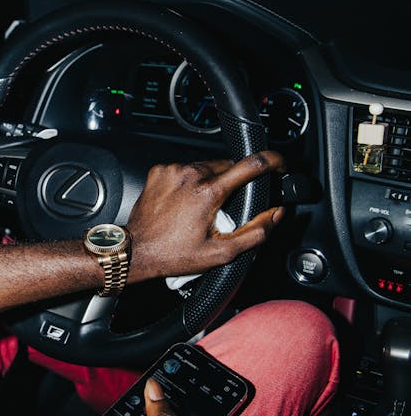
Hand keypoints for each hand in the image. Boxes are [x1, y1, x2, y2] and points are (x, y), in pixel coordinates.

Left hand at [127, 151, 285, 281]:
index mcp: (208, 192)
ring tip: (199, 209)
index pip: (251, 164)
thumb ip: (254, 233)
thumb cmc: (172, 254)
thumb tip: (275, 215)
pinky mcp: (160, 171)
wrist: (136, 251)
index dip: (272, 162)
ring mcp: (173, 170)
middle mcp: (190, 175)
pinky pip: (185, 169)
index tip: (279, 165)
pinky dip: (190, 182)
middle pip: (228, 166)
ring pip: (206, 167)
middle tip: (221, 210)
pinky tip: (183, 202)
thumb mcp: (220, 253)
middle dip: (233, 184)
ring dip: (210, 182)